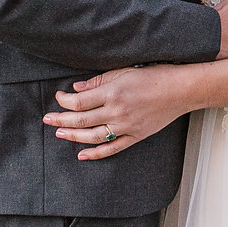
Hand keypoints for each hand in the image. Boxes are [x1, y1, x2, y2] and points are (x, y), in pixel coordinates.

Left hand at [44, 65, 186, 159]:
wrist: (180, 90)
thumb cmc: (154, 76)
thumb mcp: (124, 72)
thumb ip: (99, 81)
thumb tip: (77, 89)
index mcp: (113, 92)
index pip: (79, 102)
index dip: (64, 101)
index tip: (59, 98)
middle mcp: (117, 112)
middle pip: (81, 121)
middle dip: (60, 120)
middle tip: (47, 119)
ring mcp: (126, 127)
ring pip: (92, 137)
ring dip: (73, 136)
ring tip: (59, 133)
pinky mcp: (135, 136)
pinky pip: (112, 148)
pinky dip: (95, 153)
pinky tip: (82, 154)